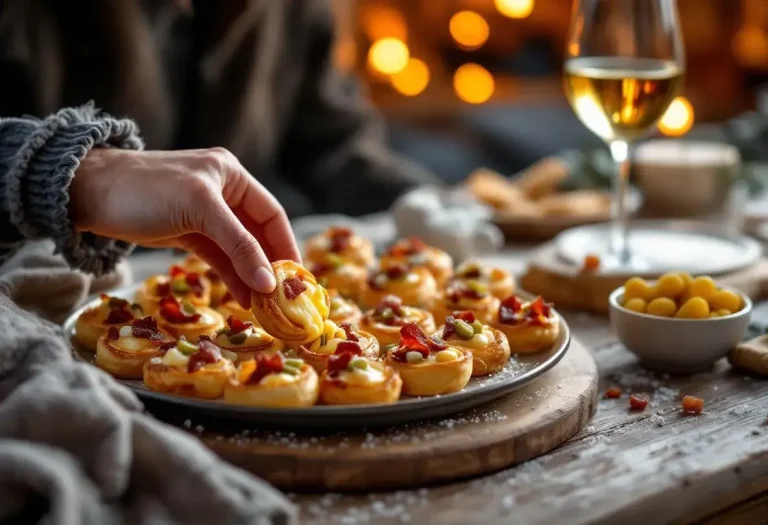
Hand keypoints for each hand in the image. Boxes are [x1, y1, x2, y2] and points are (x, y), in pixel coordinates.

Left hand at [69, 147, 300, 306]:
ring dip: (250, 276)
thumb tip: (269, 282)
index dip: (286, 245)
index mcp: (231, 175)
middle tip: (283, 297)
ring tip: (264, 305)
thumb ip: (238, 245)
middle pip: (257, 234)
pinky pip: (218, 257)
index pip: (271, 214)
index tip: (298, 277)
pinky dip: (230, 276)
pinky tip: (243, 297)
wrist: (87, 193)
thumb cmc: (146, 190)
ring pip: (238, 249)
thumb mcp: (199, 211)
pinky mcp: (187, 232)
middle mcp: (223, 192)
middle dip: (269, 265)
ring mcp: (205, 214)